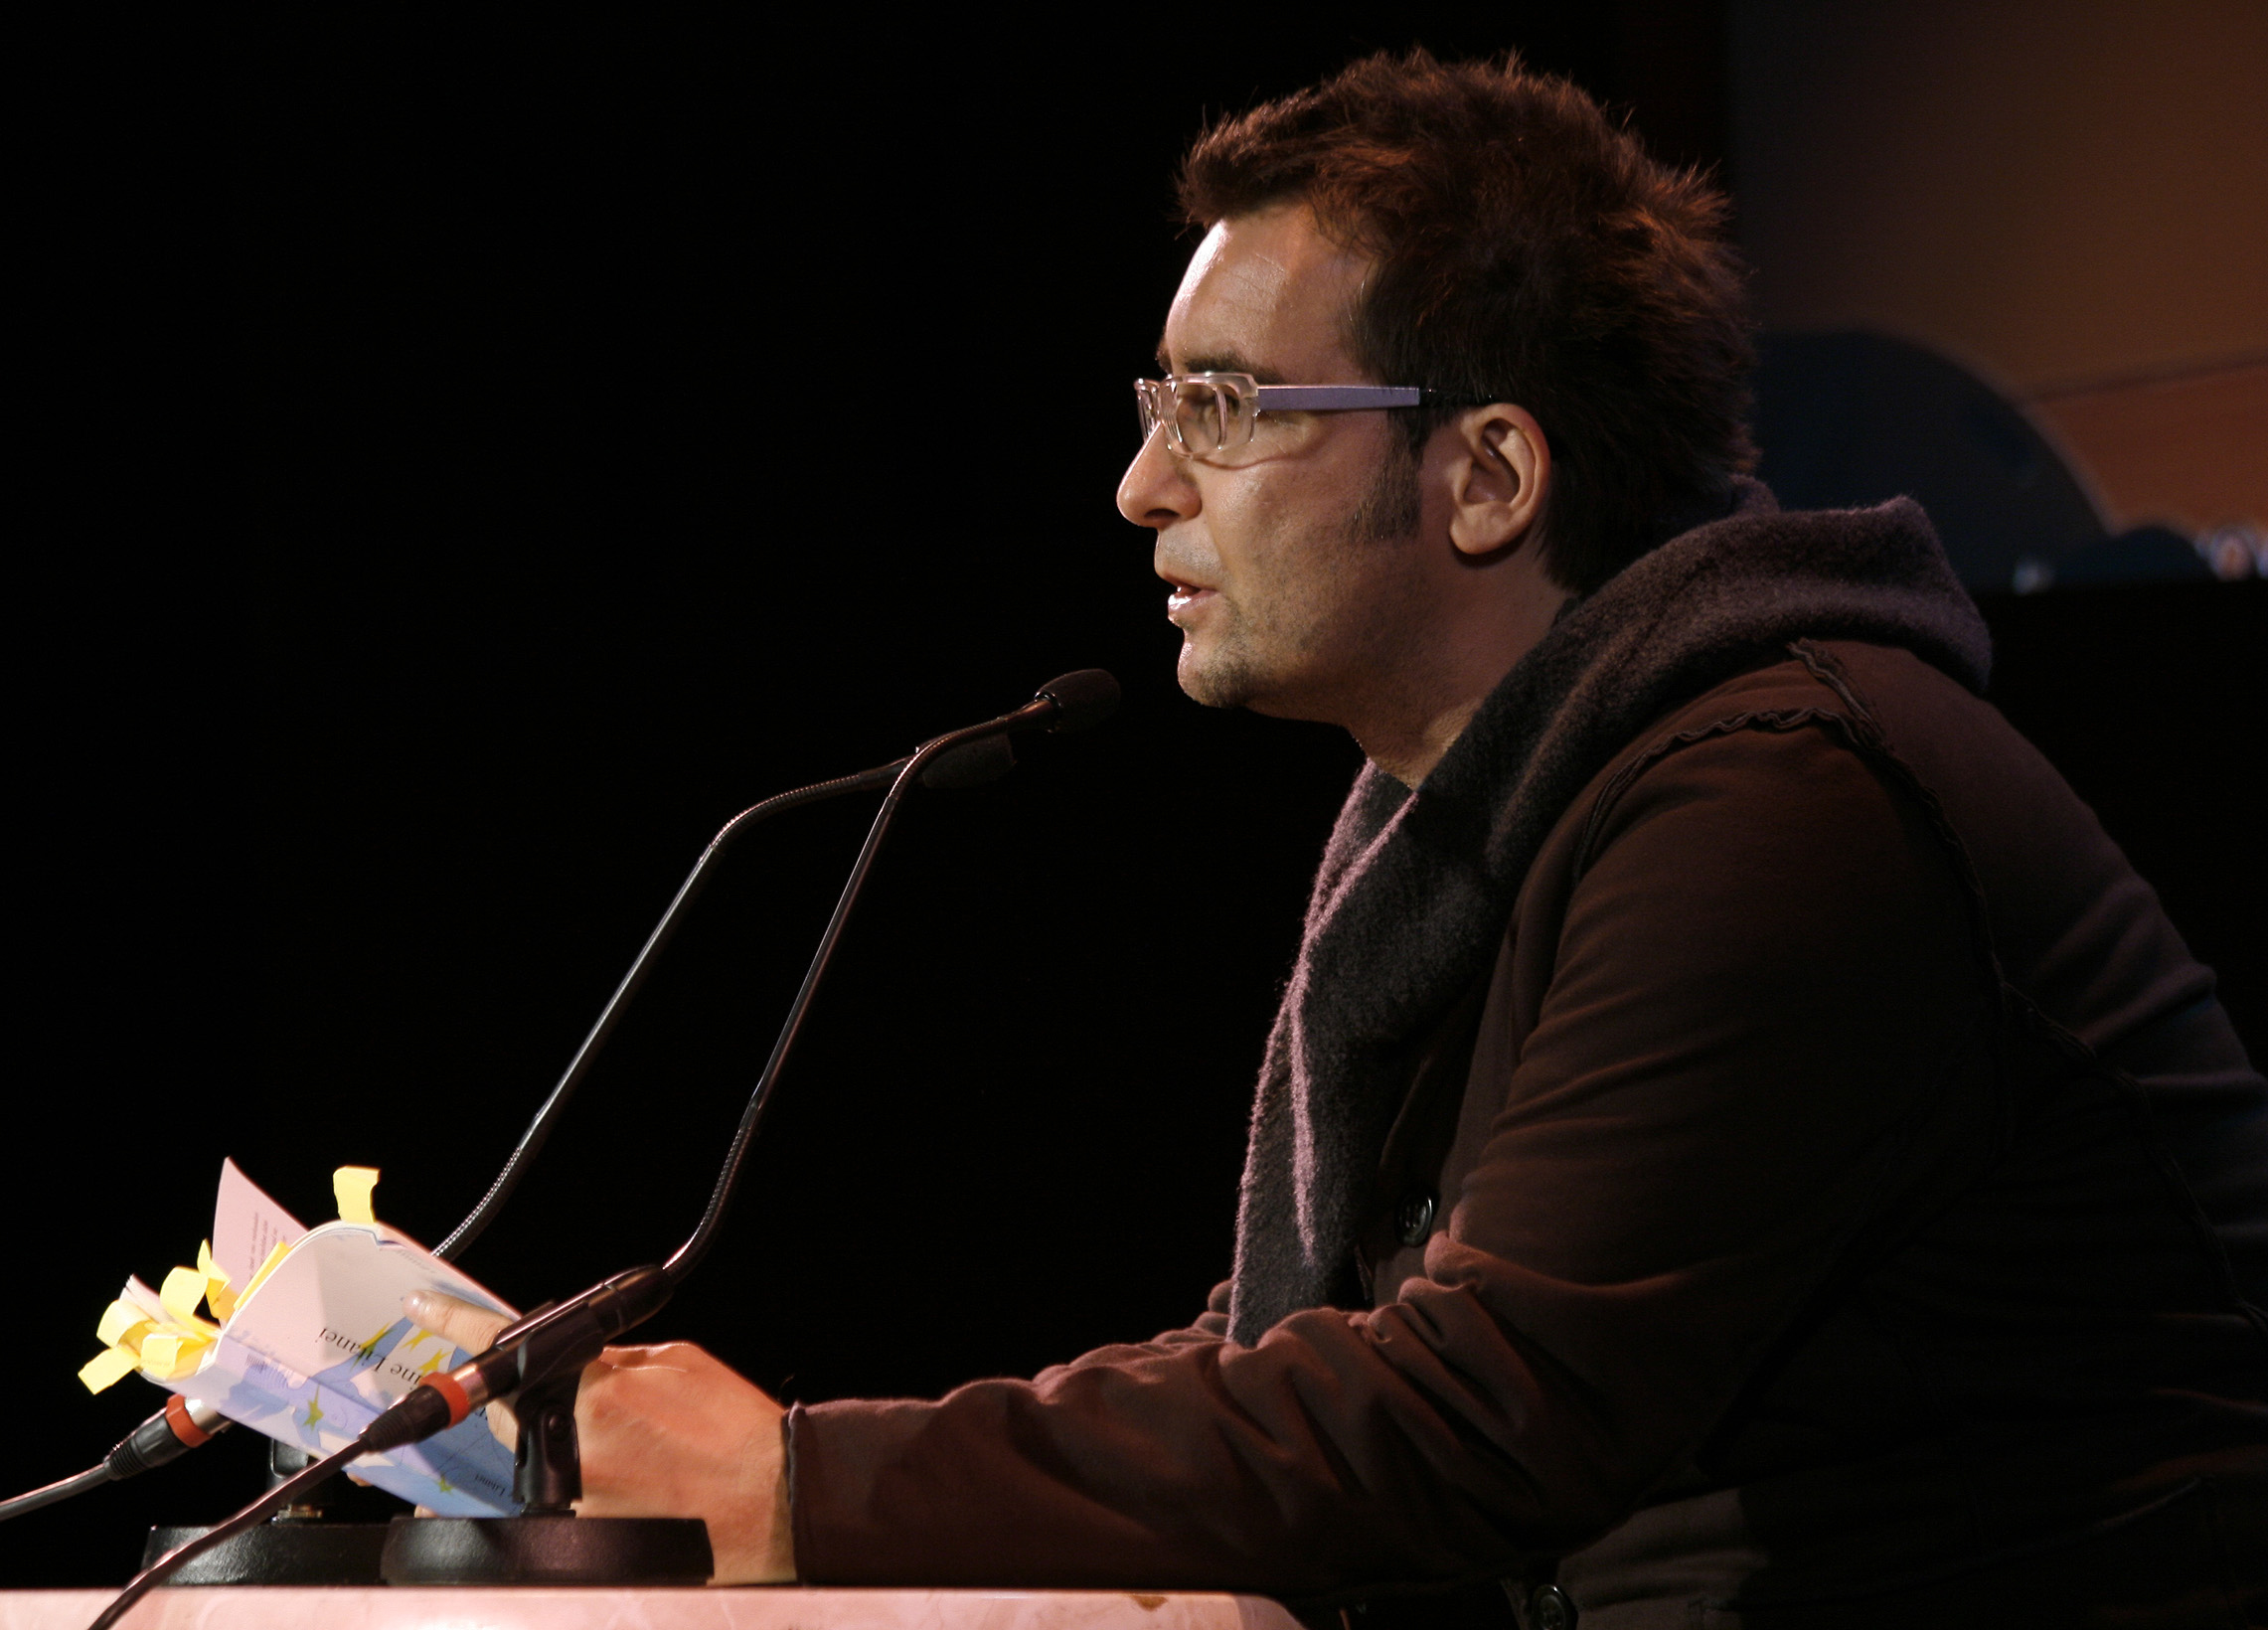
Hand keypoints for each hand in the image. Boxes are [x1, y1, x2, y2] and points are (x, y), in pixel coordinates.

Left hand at [402, 1290, 794, 1583]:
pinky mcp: (586, 1540)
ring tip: (644, 1457)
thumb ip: (614, 1361)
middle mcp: (576, 1454)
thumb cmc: (738, 1434)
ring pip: (539, 1465)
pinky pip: (562, 1504)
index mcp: (598, 1399)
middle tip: (605, 1415)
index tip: (424, 1308)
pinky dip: (592, 1490)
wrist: (777, 1500)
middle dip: (543, 1408)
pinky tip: (642, 1488)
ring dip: (573, 1454)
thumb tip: (577, 1359)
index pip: (507, 1354)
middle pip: (517, 1419)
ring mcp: (577, 1505)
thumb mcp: (678, 1365)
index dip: (458, 1326)